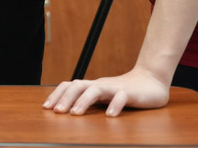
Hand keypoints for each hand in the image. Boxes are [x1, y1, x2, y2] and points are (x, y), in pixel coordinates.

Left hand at [43, 68, 169, 116]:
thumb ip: (89, 101)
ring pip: (96, 89)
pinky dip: (114, 105)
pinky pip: (121, 97)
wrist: (151, 81)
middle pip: (78, 85)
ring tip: (75, 113)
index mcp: (92, 86)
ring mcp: (115, 87)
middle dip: (65, 98)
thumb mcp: (103, 96)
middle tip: (57, 112)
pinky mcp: (131, 93)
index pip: (70, 86)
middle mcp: (101, 85)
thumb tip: (67, 110)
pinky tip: (109, 116)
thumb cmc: (123, 91)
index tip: (46, 108)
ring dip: (83, 101)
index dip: (57, 95)